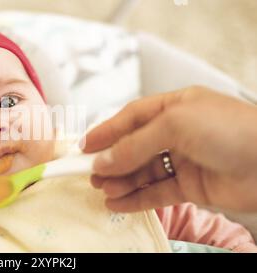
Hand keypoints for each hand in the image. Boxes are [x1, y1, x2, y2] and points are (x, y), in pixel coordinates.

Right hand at [82, 86, 256, 211]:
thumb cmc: (230, 130)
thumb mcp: (175, 125)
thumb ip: (135, 145)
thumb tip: (103, 161)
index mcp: (175, 107)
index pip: (132, 117)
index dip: (106, 131)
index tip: (84, 146)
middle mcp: (178, 132)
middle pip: (135, 147)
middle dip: (111, 160)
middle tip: (89, 173)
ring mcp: (185, 160)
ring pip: (143, 172)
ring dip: (121, 181)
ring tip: (102, 190)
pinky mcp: (192, 186)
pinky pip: (157, 192)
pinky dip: (137, 199)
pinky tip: (119, 203)